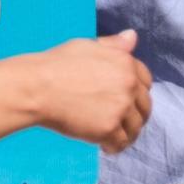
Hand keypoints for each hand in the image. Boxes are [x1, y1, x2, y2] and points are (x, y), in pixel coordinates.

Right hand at [25, 30, 152, 152]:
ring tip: (113, 137)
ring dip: (127, 133)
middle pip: (144, 106)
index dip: (138, 92)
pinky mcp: (108, 128)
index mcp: (125, 63)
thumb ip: (113, 45)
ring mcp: (120, 108)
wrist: (37, 87)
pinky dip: (115, 147)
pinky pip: (121, 143)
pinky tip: (105, 146)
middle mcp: (128, 85)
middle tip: (121, 122)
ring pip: (135, 127)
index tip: (128, 100)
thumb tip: (132, 37)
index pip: (146, 81)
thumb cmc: (56, 65)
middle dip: (135, 115)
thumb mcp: (87, 46)